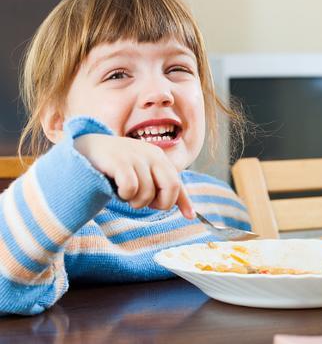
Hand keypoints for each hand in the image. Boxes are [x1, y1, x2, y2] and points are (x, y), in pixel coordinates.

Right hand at [74, 134, 194, 218]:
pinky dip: (125, 195)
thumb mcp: (144, 176)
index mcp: (159, 158)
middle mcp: (151, 154)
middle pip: (171, 187)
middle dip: (160, 203)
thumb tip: (191, 215)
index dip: (182, 201)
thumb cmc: (117, 168)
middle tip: (143, 203)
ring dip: (135, 201)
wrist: (85, 149)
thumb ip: (163, 190)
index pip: (177, 183)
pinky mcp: (119, 161)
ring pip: (148, 192)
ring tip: (125, 194)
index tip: (189, 216)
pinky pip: (131, 187)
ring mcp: (135, 156)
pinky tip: (116, 189)